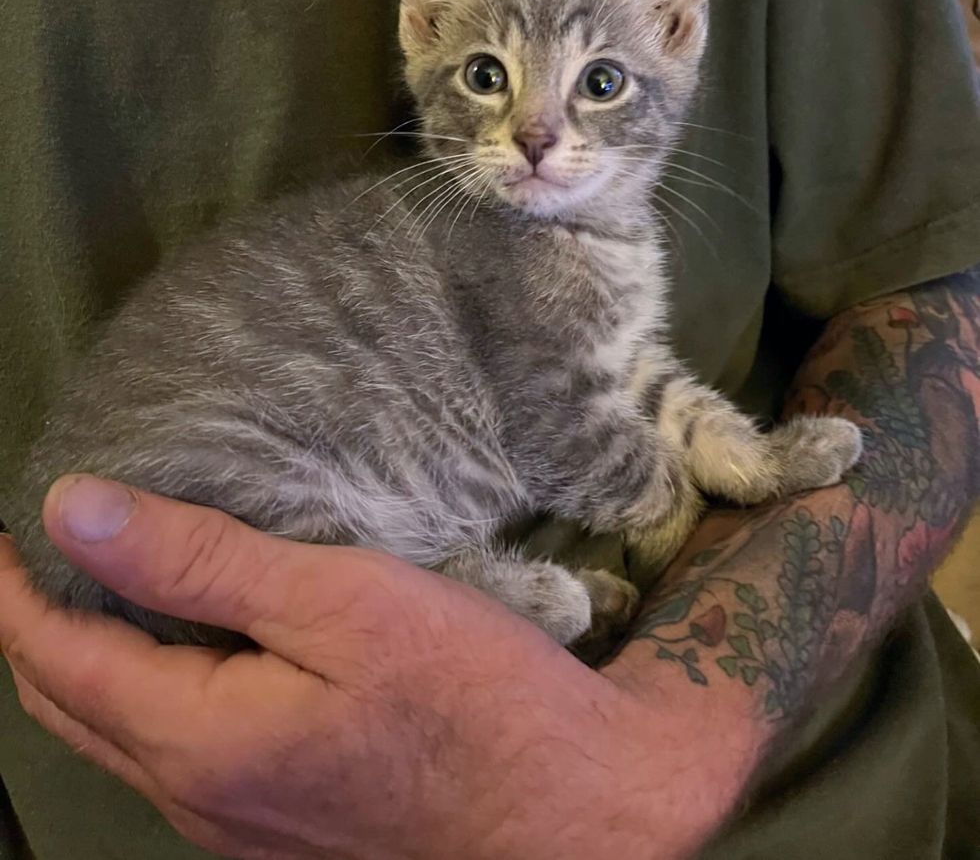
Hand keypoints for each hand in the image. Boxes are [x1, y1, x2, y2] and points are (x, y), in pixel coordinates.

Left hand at [0, 476, 760, 859]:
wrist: (572, 806)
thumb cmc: (467, 691)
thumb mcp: (341, 603)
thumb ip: (202, 562)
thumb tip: (74, 510)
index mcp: (197, 740)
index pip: (55, 657)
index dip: (14, 588)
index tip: (10, 521)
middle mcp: (198, 799)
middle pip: (72, 706)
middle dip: (36, 626)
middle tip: (46, 549)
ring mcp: (239, 826)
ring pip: (122, 736)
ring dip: (91, 660)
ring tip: (110, 586)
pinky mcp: (283, 825)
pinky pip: (177, 756)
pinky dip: (150, 692)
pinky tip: (194, 652)